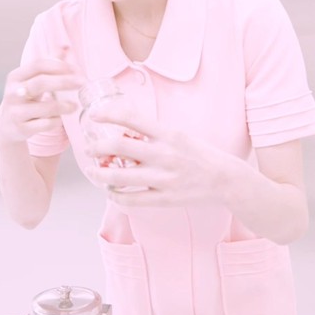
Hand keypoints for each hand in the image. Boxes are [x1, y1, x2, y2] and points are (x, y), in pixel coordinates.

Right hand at [0, 49, 84, 144]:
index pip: (38, 64)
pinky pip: (44, 124)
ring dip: (63, 106)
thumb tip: (66, 47)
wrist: (7, 125)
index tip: (75, 69)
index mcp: (16, 77)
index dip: (58, 65)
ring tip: (75, 106)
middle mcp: (13, 93)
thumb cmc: (25, 98)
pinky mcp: (21, 128)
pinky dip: (56, 121)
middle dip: (64, 82)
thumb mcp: (31, 80)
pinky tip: (61, 119)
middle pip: (40, 83)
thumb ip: (48, 64)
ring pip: (44, 107)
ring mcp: (16, 112)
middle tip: (81, 83)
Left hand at [82, 102, 238, 206]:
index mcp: (168, 135)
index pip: (132, 119)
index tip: (95, 115)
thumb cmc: (201, 155)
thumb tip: (126, 131)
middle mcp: (164, 155)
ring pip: (120, 177)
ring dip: (100, 174)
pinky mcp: (164, 199)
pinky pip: (131, 199)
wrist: (225, 180)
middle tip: (89, 148)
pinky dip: (116, 196)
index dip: (109, 115)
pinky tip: (110, 192)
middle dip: (97, 147)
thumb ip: (154, 134)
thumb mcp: (179, 136)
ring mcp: (163, 179)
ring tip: (92, 171)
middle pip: (119, 147)